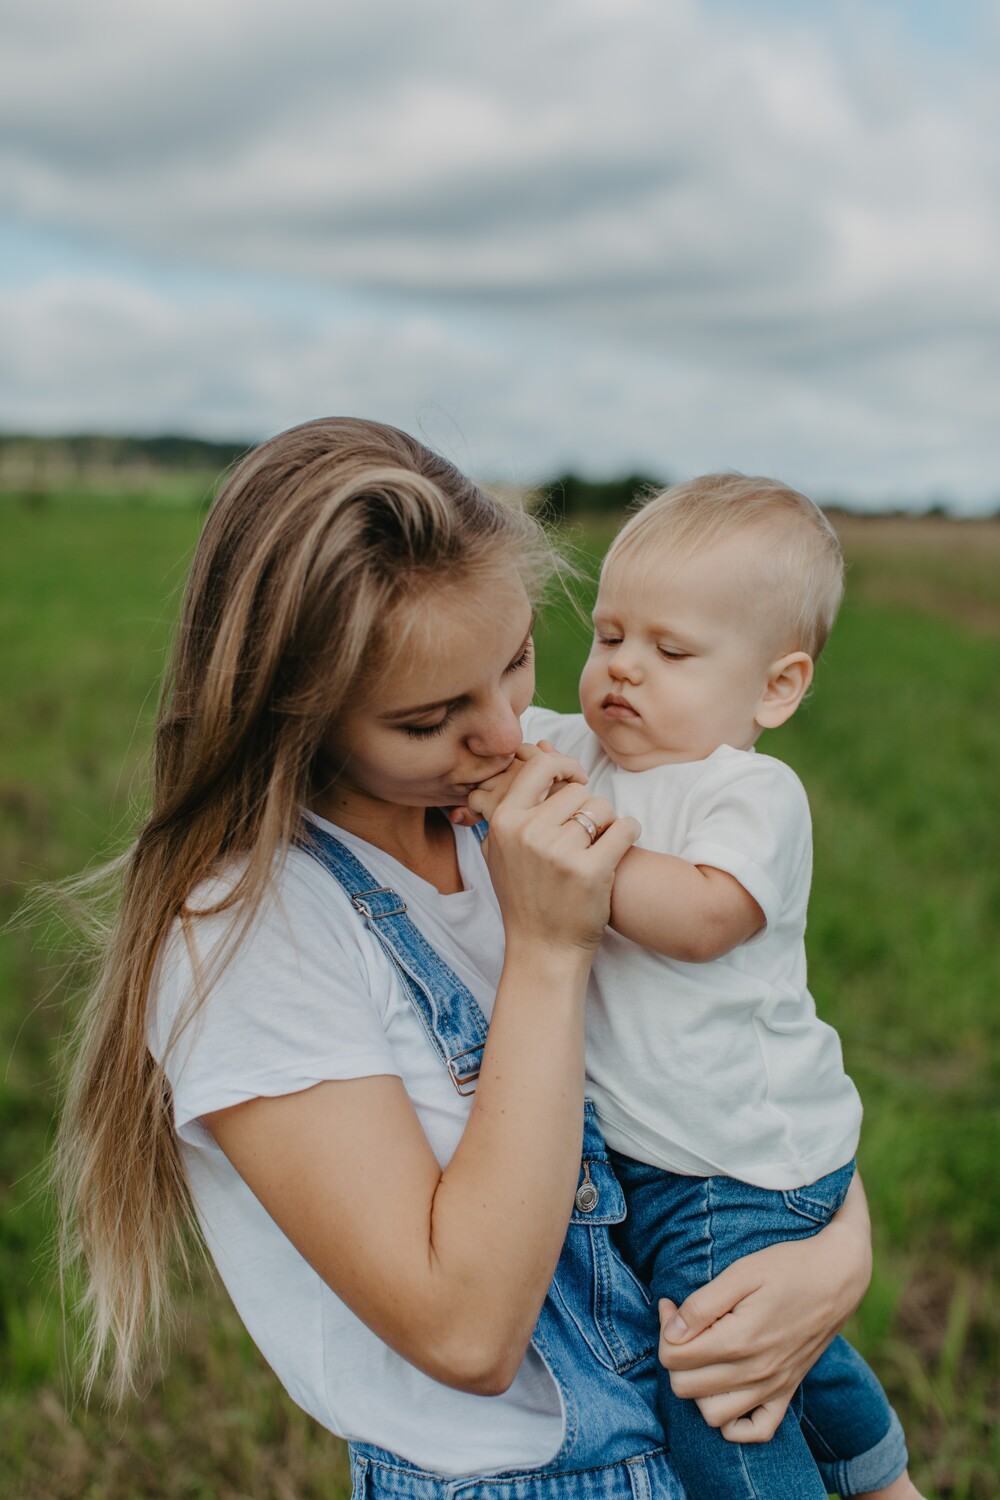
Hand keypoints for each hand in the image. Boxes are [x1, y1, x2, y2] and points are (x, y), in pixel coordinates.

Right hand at [468, 746, 640, 957]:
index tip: (576, 782)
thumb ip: (519, 798)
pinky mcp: (591, 871)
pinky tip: (619, 850)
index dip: (565, 768)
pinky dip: (629, 834)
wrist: (542, 950)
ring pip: (603, 808)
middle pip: (578, 791)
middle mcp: (528, 833)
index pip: (541, 767)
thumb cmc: (525, 895)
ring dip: (607, 825)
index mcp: (504, 822)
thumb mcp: (503, 847)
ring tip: (597, 849)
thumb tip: (540, 744)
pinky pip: (625, 827)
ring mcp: (558, 852)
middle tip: (583, 838)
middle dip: (587, 809)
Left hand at [658, 1177, 871, 1440]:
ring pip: (713, 1416)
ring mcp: (772, 1387)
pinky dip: (735, 1422)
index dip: (664, 1328)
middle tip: (684, 1325)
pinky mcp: (787, 1392)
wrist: (837, 1278)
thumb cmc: (787, 1267)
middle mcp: (754, 1372)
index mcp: (739, 1340)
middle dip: (674, 1356)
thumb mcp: (741, 1271)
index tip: (672, 1305)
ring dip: (698, 1390)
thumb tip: (671, 1329)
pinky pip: (755, 1430)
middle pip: (685, 1388)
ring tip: (704, 1355)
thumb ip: (702, 1305)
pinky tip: (727, 1390)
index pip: (673, 1357)